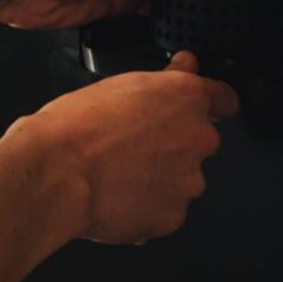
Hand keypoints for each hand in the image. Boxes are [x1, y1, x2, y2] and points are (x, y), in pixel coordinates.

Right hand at [12, 51, 238, 244]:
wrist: (57, 173)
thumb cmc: (77, 127)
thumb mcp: (120, 84)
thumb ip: (164, 79)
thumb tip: (184, 65)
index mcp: (187, 98)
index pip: (225, 99)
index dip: (214, 104)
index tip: (205, 109)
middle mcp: (197, 138)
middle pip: (199, 142)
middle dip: (174, 145)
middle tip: (134, 146)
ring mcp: (188, 180)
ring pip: (182, 179)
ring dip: (160, 179)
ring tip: (118, 174)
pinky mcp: (173, 216)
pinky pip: (165, 211)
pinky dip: (147, 208)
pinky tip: (117, 197)